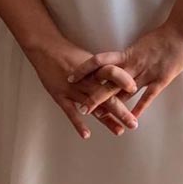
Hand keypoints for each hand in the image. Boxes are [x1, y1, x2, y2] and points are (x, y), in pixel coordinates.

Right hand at [25, 38, 140, 139]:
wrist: (46, 49)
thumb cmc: (70, 54)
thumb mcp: (90, 60)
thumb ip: (103, 71)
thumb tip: (120, 81)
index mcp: (95, 69)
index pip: (113, 75)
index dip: (123, 82)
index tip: (135, 90)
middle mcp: (86, 80)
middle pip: (107, 96)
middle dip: (121, 111)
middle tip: (134, 123)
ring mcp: (73, 89)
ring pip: (93, 107)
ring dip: (107, 120)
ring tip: (119, 131)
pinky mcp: (60, 96)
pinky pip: (70, 112)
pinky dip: (78, 123)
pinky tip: (86, 134)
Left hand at [66, 19, 182, 120]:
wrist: (182, 32)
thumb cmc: (163, 36)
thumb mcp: (141, 45)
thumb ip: (130, 56)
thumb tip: (118, 64)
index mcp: (127, 54)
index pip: (99, 61)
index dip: (84, 69)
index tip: (71, 76)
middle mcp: (133, 65)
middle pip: (108, 82)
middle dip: (94, 96)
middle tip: (81, 108)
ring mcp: (146, 73)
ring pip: (124, 92)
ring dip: (112, 105)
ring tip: (100, 116)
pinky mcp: (160, 80)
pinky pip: (147, 97)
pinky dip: (138, 108)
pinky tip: (131, 118)